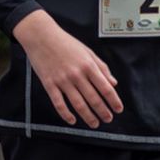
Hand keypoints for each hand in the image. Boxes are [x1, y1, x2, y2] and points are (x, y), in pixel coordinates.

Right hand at [12, 11, 121, 127]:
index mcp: (88, 65)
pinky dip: (66, 114)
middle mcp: (77, 74)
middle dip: (103, 112)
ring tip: (94, 124)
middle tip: (108, 119)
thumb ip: (101, 67)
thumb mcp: (87, 51)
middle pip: (94, 99)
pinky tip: (72, 120)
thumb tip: (113, 83)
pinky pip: (59, 103)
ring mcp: (62, 80)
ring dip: (88, 117)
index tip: (118, 109)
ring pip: (78, 104)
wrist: (40, 36)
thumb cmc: (65, 42)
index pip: (106, 88)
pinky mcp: (49, 84)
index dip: (114, 101)